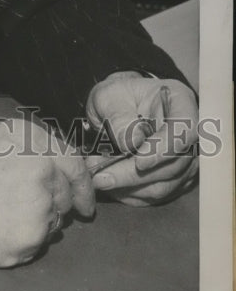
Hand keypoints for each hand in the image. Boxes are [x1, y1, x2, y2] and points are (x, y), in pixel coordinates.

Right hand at [0, 118, 94, 267]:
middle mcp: (43, 174)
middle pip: (65, 195)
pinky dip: (25, 239)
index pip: (75, 164)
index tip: (84, 197)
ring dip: (39, 220)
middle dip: (54, 202)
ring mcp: (39, 211)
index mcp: (33, 143)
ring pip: (54, 221)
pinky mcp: (28, 243)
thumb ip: (28, 148)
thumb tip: (51, 163)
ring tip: (4, 215)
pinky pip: (38, 243)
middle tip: (27, 206)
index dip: (83, 183)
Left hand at [84, 71, 198, 205]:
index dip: (163, 149)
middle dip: (134, 175)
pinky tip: (111, 186)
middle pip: (173, 164)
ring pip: (165, 184)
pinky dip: (131, 194)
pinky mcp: (174, 180)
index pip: (185, 131)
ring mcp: (186, 160)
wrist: (118, 107)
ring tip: (99, 178)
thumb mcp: (110, 95)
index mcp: (180, 104)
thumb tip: (131, 143)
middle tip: (100, 177)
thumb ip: (118, 115)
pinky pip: (156, 195)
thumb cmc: (117, 97)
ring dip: (130, 187)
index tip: (138, 162)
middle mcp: (190, 135)